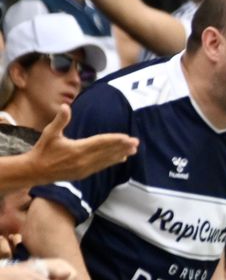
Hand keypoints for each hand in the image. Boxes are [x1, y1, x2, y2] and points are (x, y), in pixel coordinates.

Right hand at [23, 105, 138, 185]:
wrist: (36, 171)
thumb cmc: (43, 150)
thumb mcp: (50, 133)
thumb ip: (60, 120)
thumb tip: (65, 106)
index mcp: (76, 149)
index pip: (100, 143)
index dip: (115, 140)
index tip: (127, 137)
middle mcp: (83, 160)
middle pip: (107, 152)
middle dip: (122, 147)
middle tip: (136, 142)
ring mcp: (84, 168)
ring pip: (106, 160)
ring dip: (120, 154)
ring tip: (133, 150)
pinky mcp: (84, 174)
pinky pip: (101, 166)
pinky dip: (112, 161)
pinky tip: (121, 158)